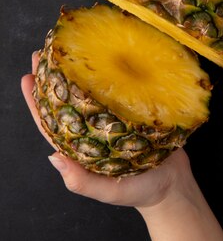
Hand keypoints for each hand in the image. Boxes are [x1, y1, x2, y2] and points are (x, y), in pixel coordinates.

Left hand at [21, 52, 193, 210]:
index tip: (28, 77)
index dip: (37, 100)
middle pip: (67, 100)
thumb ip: (82, 181)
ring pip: (90, 92)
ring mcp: (112, 118)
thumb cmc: (140, 191)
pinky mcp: (132, 111)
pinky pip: (117, 90)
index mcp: (82, 147)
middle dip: (53, 77)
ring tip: (69, 48)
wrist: (175, 186)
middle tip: (43, 52)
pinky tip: (107, 59)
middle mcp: (93, 129)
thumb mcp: (108, 191)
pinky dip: (109, 74)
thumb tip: (53, 159)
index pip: (52, 122)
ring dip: (78, 71)